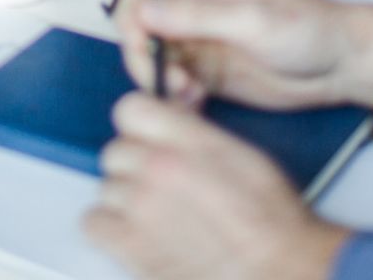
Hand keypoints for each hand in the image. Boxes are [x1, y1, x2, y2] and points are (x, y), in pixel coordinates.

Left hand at [85, 93, 348, 279]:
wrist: (279, 269)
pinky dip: (109, 227)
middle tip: (159, 183)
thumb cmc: (270, 220)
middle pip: (116, 151)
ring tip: (156, 214)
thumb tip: (171, 116)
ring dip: (126, 199)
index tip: (147, 137)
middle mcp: (159, 169)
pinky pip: (93, 223)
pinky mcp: (132, 247)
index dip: (139, 123)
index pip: (130, 109)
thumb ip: (195, 132)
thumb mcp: (240, 153)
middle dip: (135, 164)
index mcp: (189, 141)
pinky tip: (134, 232)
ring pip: (106, 186)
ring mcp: (142, 208)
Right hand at [112, 0, 372, 111]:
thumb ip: (198, 15)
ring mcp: (199, 45)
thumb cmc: (309, 29)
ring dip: (158, 80)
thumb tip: (144, 10)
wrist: (343, 64)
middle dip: (143, 56)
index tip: (142, 44)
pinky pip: (172, 84)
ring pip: (152, 60)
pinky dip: (172, 96)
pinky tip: (194, 103)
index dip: (131, 17)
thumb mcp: (253, 19)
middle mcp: (192, 12)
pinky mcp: (207, 76)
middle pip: (140, 29)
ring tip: (189, 95)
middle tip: (171, 81)